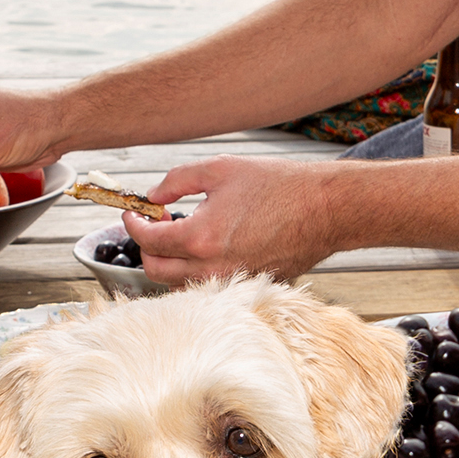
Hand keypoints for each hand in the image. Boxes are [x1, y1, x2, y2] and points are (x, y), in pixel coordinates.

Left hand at [130, 156, 342, 283]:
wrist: (324, 209)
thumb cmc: (278, 185)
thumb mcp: (220, 169)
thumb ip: (176, 181)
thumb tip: (151, 196)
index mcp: (201, 238)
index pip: (148, 241)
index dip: (134, 224)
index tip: (134, 212)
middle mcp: (212, 269)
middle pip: (156, 270)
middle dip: (147, 245)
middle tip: (158, 222)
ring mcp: (230, 283)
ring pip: (178, 283)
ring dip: (170, 260)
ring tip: (183, 232)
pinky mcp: (246, 288)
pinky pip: (206, 287)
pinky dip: (195, 270)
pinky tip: (207, 246)